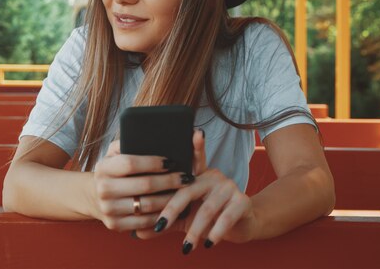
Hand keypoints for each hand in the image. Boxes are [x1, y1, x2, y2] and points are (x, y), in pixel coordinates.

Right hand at [91, 140, 194, 231]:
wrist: (94, 196)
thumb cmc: (113, 170)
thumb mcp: (114, 153)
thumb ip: (128, 142)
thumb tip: (151, 133)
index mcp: (103, 167)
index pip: (131, 163)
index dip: (153, 162)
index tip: (171, 161)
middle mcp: (103, 189)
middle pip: (143, 185)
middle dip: (169, 181)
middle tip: (186, 177)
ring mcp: (108, 209)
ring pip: (147, 206)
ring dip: (169, 199)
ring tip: (183, 192)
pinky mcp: (115, 225)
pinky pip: (144, 222)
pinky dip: (161, 214)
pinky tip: (172, 207)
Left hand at [136, 131, 258, 251]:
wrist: (241, 226)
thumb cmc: (208, 218)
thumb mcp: (185, 219)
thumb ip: (164, 223)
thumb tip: (137, 233)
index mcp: (198, 176)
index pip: (194, 160)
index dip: (196, 146)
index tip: (196, 133)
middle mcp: (213, 176)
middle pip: (188, 190)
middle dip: (172, 210)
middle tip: (159, 226)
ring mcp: (229, 187)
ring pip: (207, 209)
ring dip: (195, 230)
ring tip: (185, 247)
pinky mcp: (242, 202)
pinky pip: (226, 218)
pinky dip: (215, 233)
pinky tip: (208, 244)